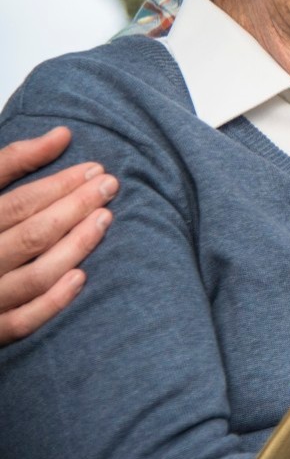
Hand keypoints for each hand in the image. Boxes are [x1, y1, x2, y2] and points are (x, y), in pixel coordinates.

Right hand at [0, 127, 115, 344]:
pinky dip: (53, 301)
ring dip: (76, 247)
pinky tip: (81, 276)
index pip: (18, 203)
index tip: (94, 169)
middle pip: (32, 234)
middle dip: (76, 207)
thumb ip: (9, 162)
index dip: (59, 184)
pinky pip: (22, 322)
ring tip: (105, 219)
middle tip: (110, 185)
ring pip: (35, 276)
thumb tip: (61, 136)